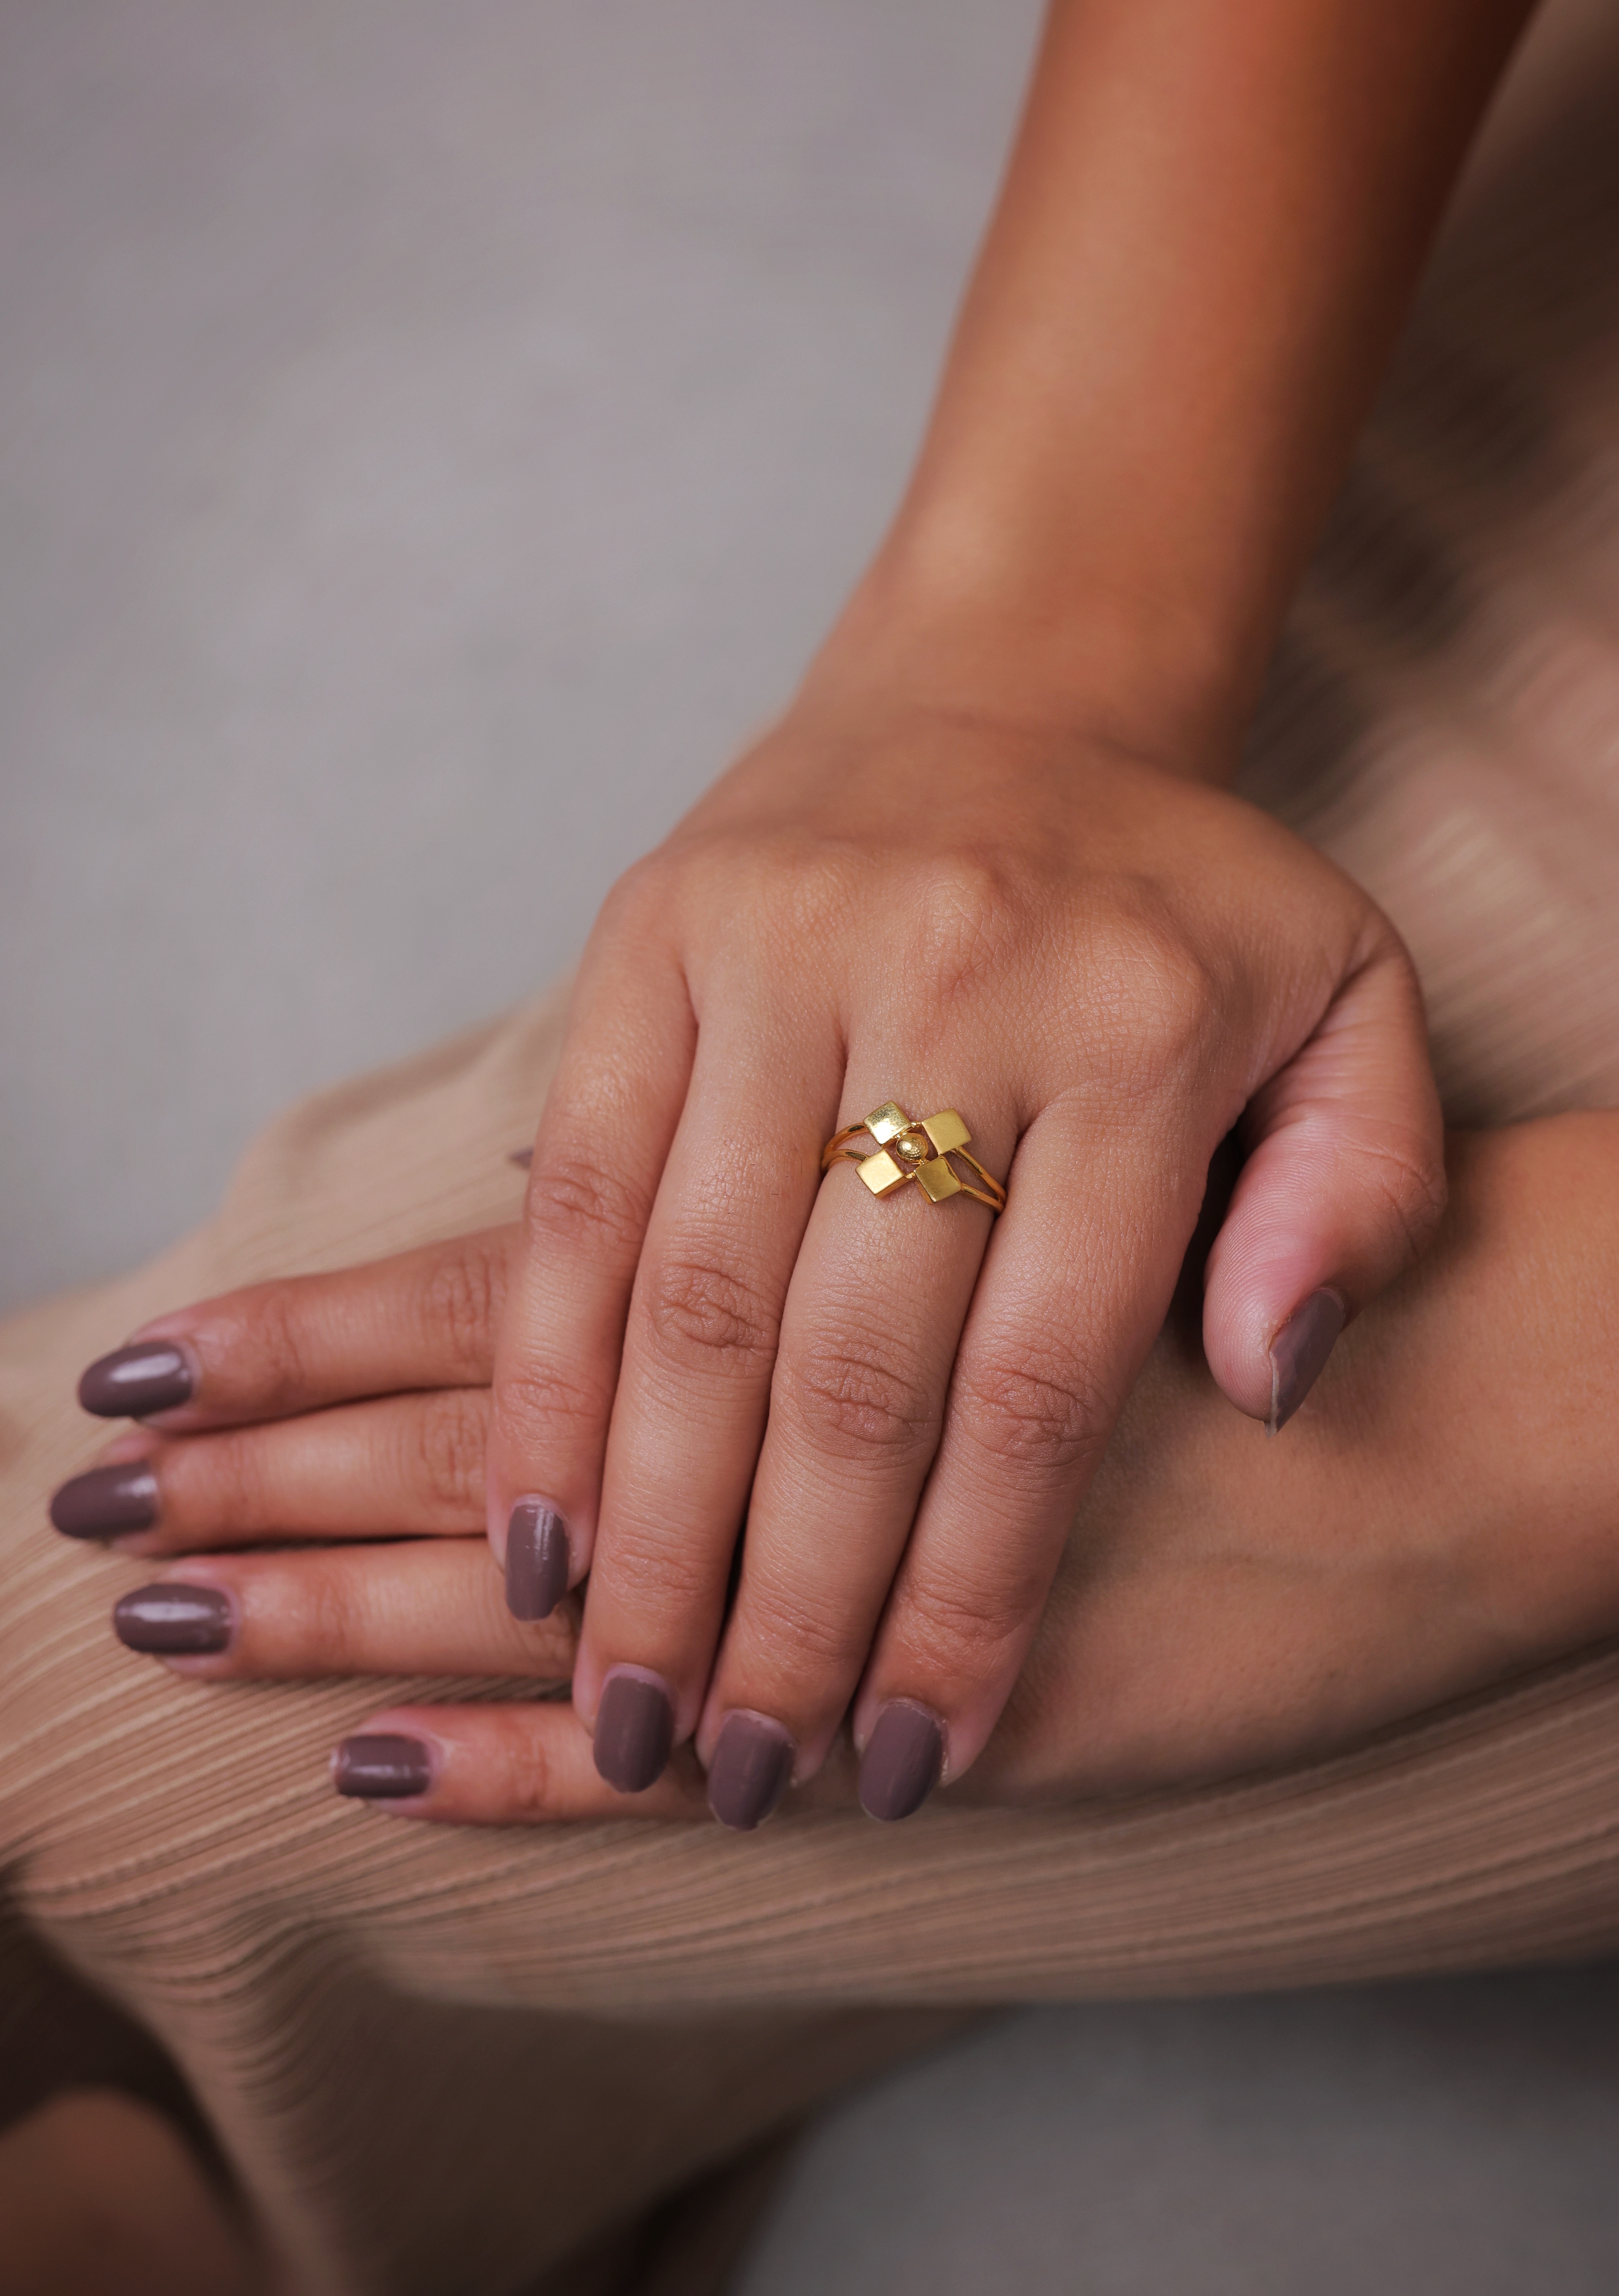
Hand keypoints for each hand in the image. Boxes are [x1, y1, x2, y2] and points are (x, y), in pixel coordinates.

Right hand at [72, 585, 1445, 1823]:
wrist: (1010, 692)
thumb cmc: (1174, 905)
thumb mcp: (1352, 1016)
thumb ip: (1359, 1203)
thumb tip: (1261, 1386)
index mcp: (1139, 1028)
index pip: (1040, 1379)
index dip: (968, 1594)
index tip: (910, 1754)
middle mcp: (955, 982)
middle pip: (850, 1364)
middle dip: (786, 1604)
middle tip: (740, 1776)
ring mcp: (780, 949)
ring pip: (690, 1297)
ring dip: (650, 1530)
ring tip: (623, 1707)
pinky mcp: (651, 936)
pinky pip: (578, 1194)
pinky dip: (547, 1375)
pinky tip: (536, 1527)